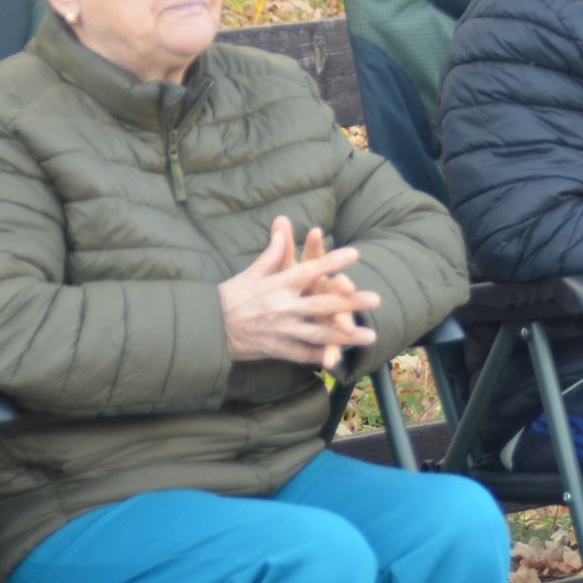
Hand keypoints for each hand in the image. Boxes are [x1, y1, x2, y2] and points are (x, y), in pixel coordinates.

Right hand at [218, 217, 378, 366]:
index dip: (331, 261)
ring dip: (346, 336)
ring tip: (370, 336)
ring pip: (318, 333)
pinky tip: (342, 357)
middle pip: (321, 303)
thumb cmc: (230, 297)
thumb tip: (283, 225)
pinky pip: (302, 354)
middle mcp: (281, 307)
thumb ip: (272, 252)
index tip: (354, 254)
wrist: (205, 328)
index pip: (308, 270)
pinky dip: (321, 356)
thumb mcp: (251, 272)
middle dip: (351, 302)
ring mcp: (279, 330)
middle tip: (377, 299)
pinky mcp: (275, 349)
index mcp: (276, 284)